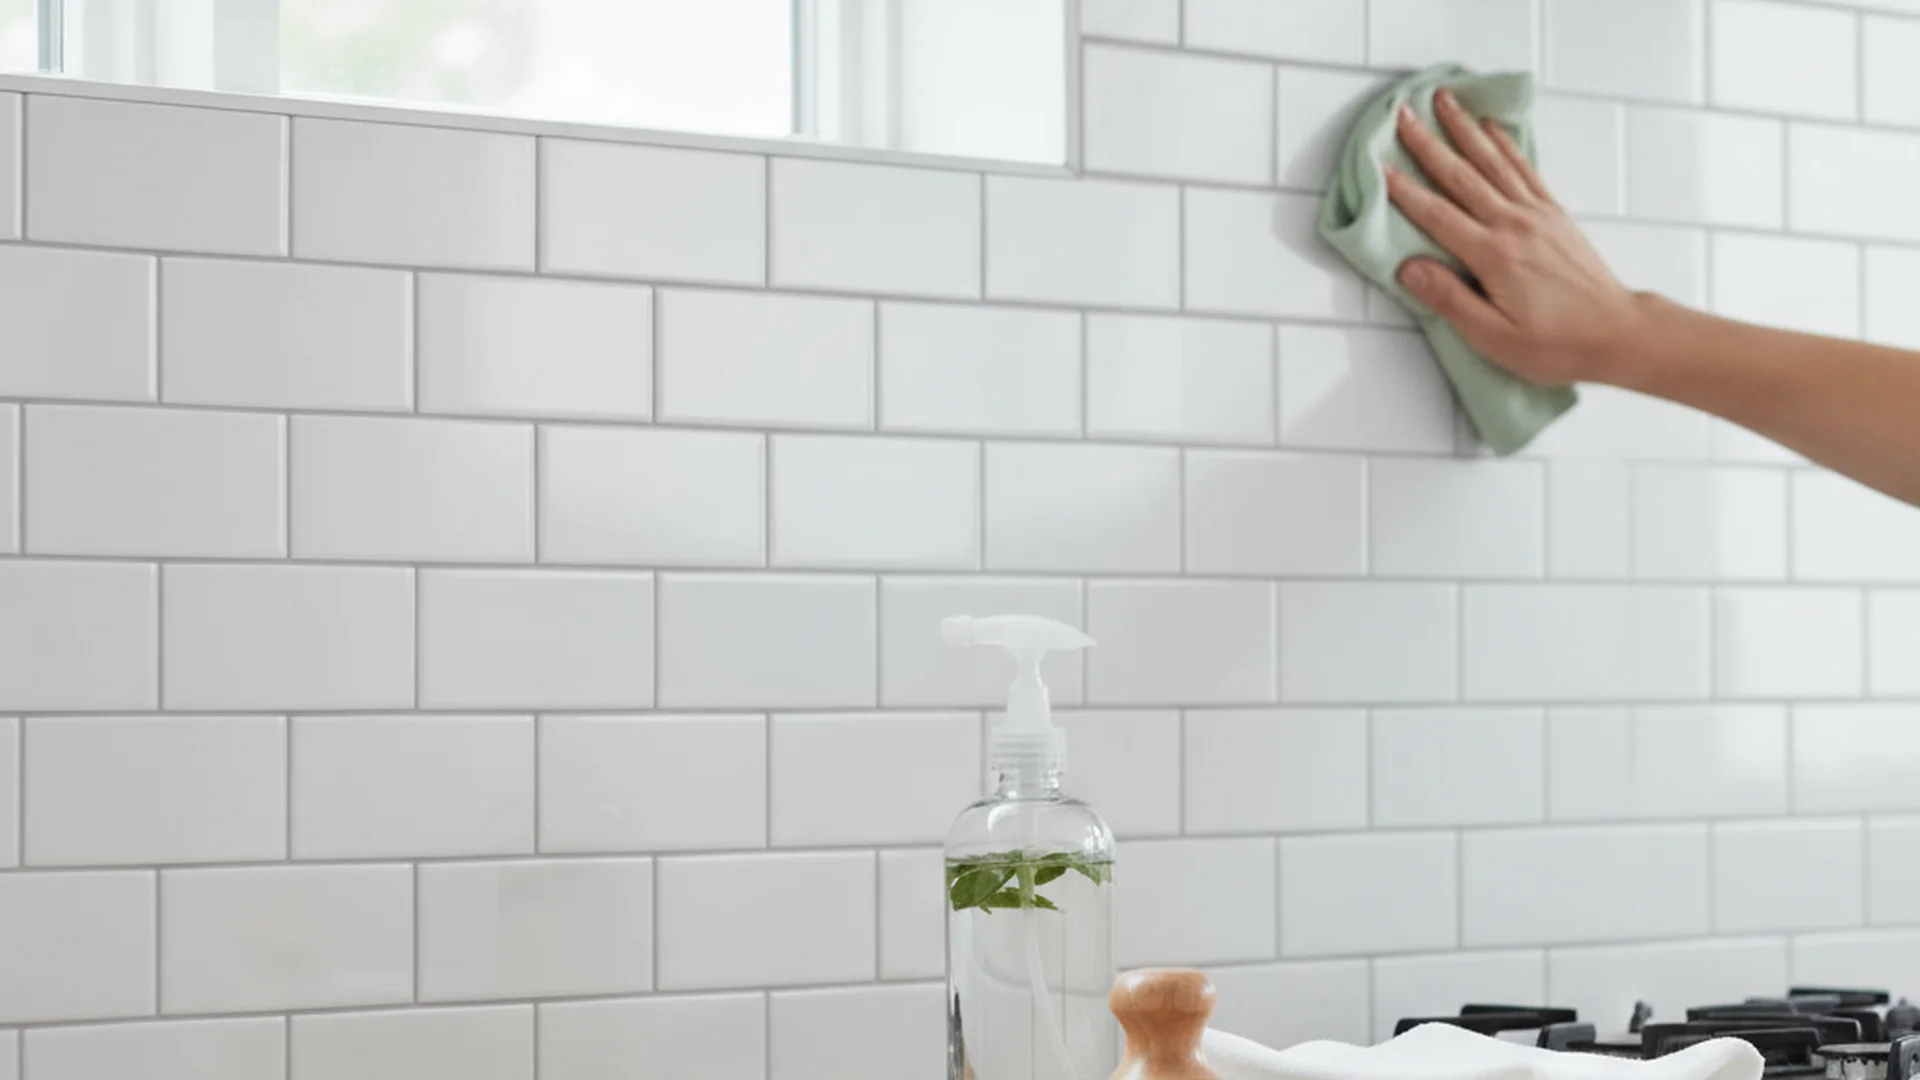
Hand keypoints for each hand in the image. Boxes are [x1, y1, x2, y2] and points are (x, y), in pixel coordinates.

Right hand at [1388, 89, 1643, 386]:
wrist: (1617, 333)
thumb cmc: (1555, 344)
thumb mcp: (1494, 336)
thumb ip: (1449, 300)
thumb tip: (1409, 268)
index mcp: (1493, 255)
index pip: (1437, 215)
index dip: (1404, 191)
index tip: (1379, 166)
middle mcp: (1513, 224)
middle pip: (1461, 177)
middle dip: (1428, 144)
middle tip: (1403, 115)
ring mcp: (1536, 214)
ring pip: (1492, 161)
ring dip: (1465, 129)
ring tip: (1444, 101)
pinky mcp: (1553, 213)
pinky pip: (1523, 168)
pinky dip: (1504, 143)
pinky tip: (1491, 127)